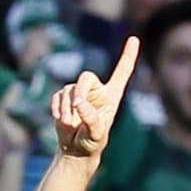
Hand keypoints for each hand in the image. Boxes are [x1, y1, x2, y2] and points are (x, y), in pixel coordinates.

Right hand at [51, 35, 138, 158]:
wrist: (76, 151)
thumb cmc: (92, 143)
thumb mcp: (96, 135)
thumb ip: (91, 119)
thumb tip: (79, 103)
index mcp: (111, 96)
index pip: (122, 72)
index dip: (128, 55)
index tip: (133, 39)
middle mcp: (96, 91)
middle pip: (86, 78)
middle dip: (79, 92)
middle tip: (76, 107)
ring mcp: (79, 93)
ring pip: (69, 90)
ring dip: (66, 108)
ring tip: (68, 125)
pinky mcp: (64, 98)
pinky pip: (57, 96)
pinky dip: (57, 108)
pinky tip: (59, 120)